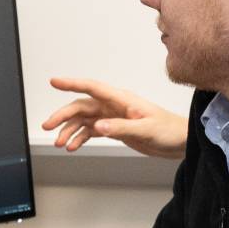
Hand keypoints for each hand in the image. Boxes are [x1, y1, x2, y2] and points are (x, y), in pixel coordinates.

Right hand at [42, 77, 186, 157]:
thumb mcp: (145, 129)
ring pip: (84, 120)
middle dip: (63, 115)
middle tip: (48, 126)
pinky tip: (73, 146)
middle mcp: (114, 106)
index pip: (92, 88)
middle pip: (82, 106)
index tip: (55, 82)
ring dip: (70, 130)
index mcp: (121, 99)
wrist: (180, 141)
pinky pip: (92, 130)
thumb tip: (98, 126)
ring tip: (59, 142)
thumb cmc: (169, 130)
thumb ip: (121, 128)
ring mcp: (113, 117)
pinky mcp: (116, 129)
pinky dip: (80, 138)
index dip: (72, 83)